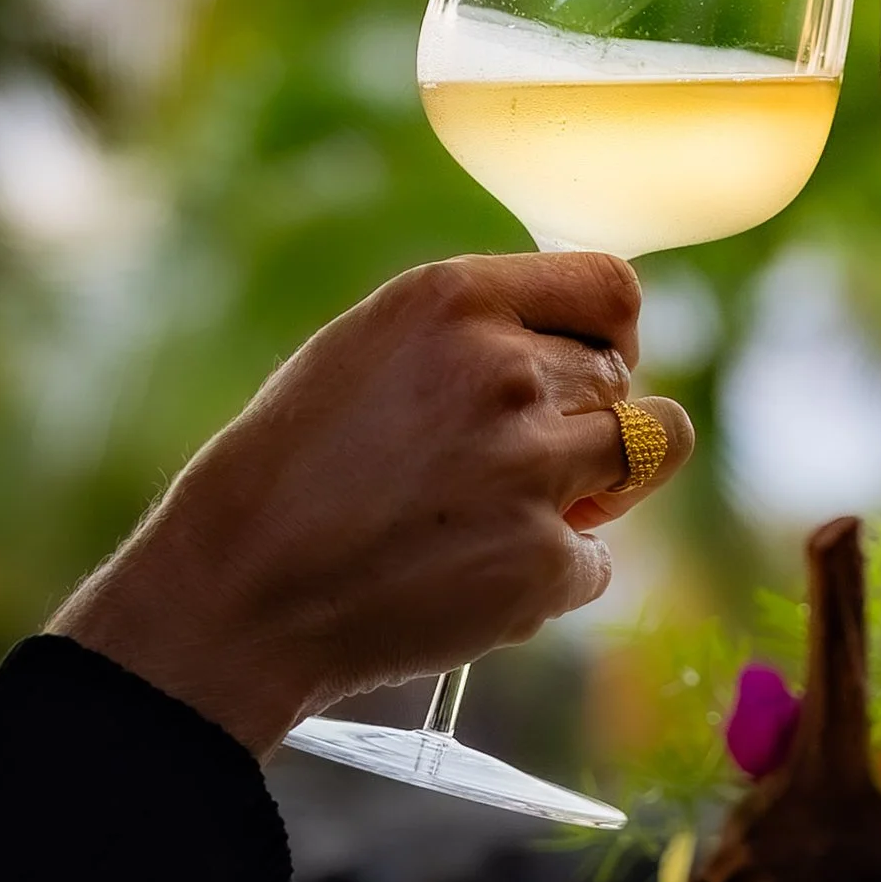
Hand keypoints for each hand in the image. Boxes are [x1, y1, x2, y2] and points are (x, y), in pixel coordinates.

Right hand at [51, 253, 692, 753]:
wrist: (235, 594)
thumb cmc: (292, 471)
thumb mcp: (371, 350)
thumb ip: (479, 334)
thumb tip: (593, 352)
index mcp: (455, 299)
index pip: (612, 288)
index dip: (614, 335)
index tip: (593, 369)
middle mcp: (505, 368)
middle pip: (623, 383)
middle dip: (581, 426)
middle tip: (500, 472)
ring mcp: (532, 465)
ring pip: (646, 455)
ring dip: (594, 490)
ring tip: (505, 516)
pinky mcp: (543, 558)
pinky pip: (596, 558)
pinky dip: (549, 577)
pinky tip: (468, 581)